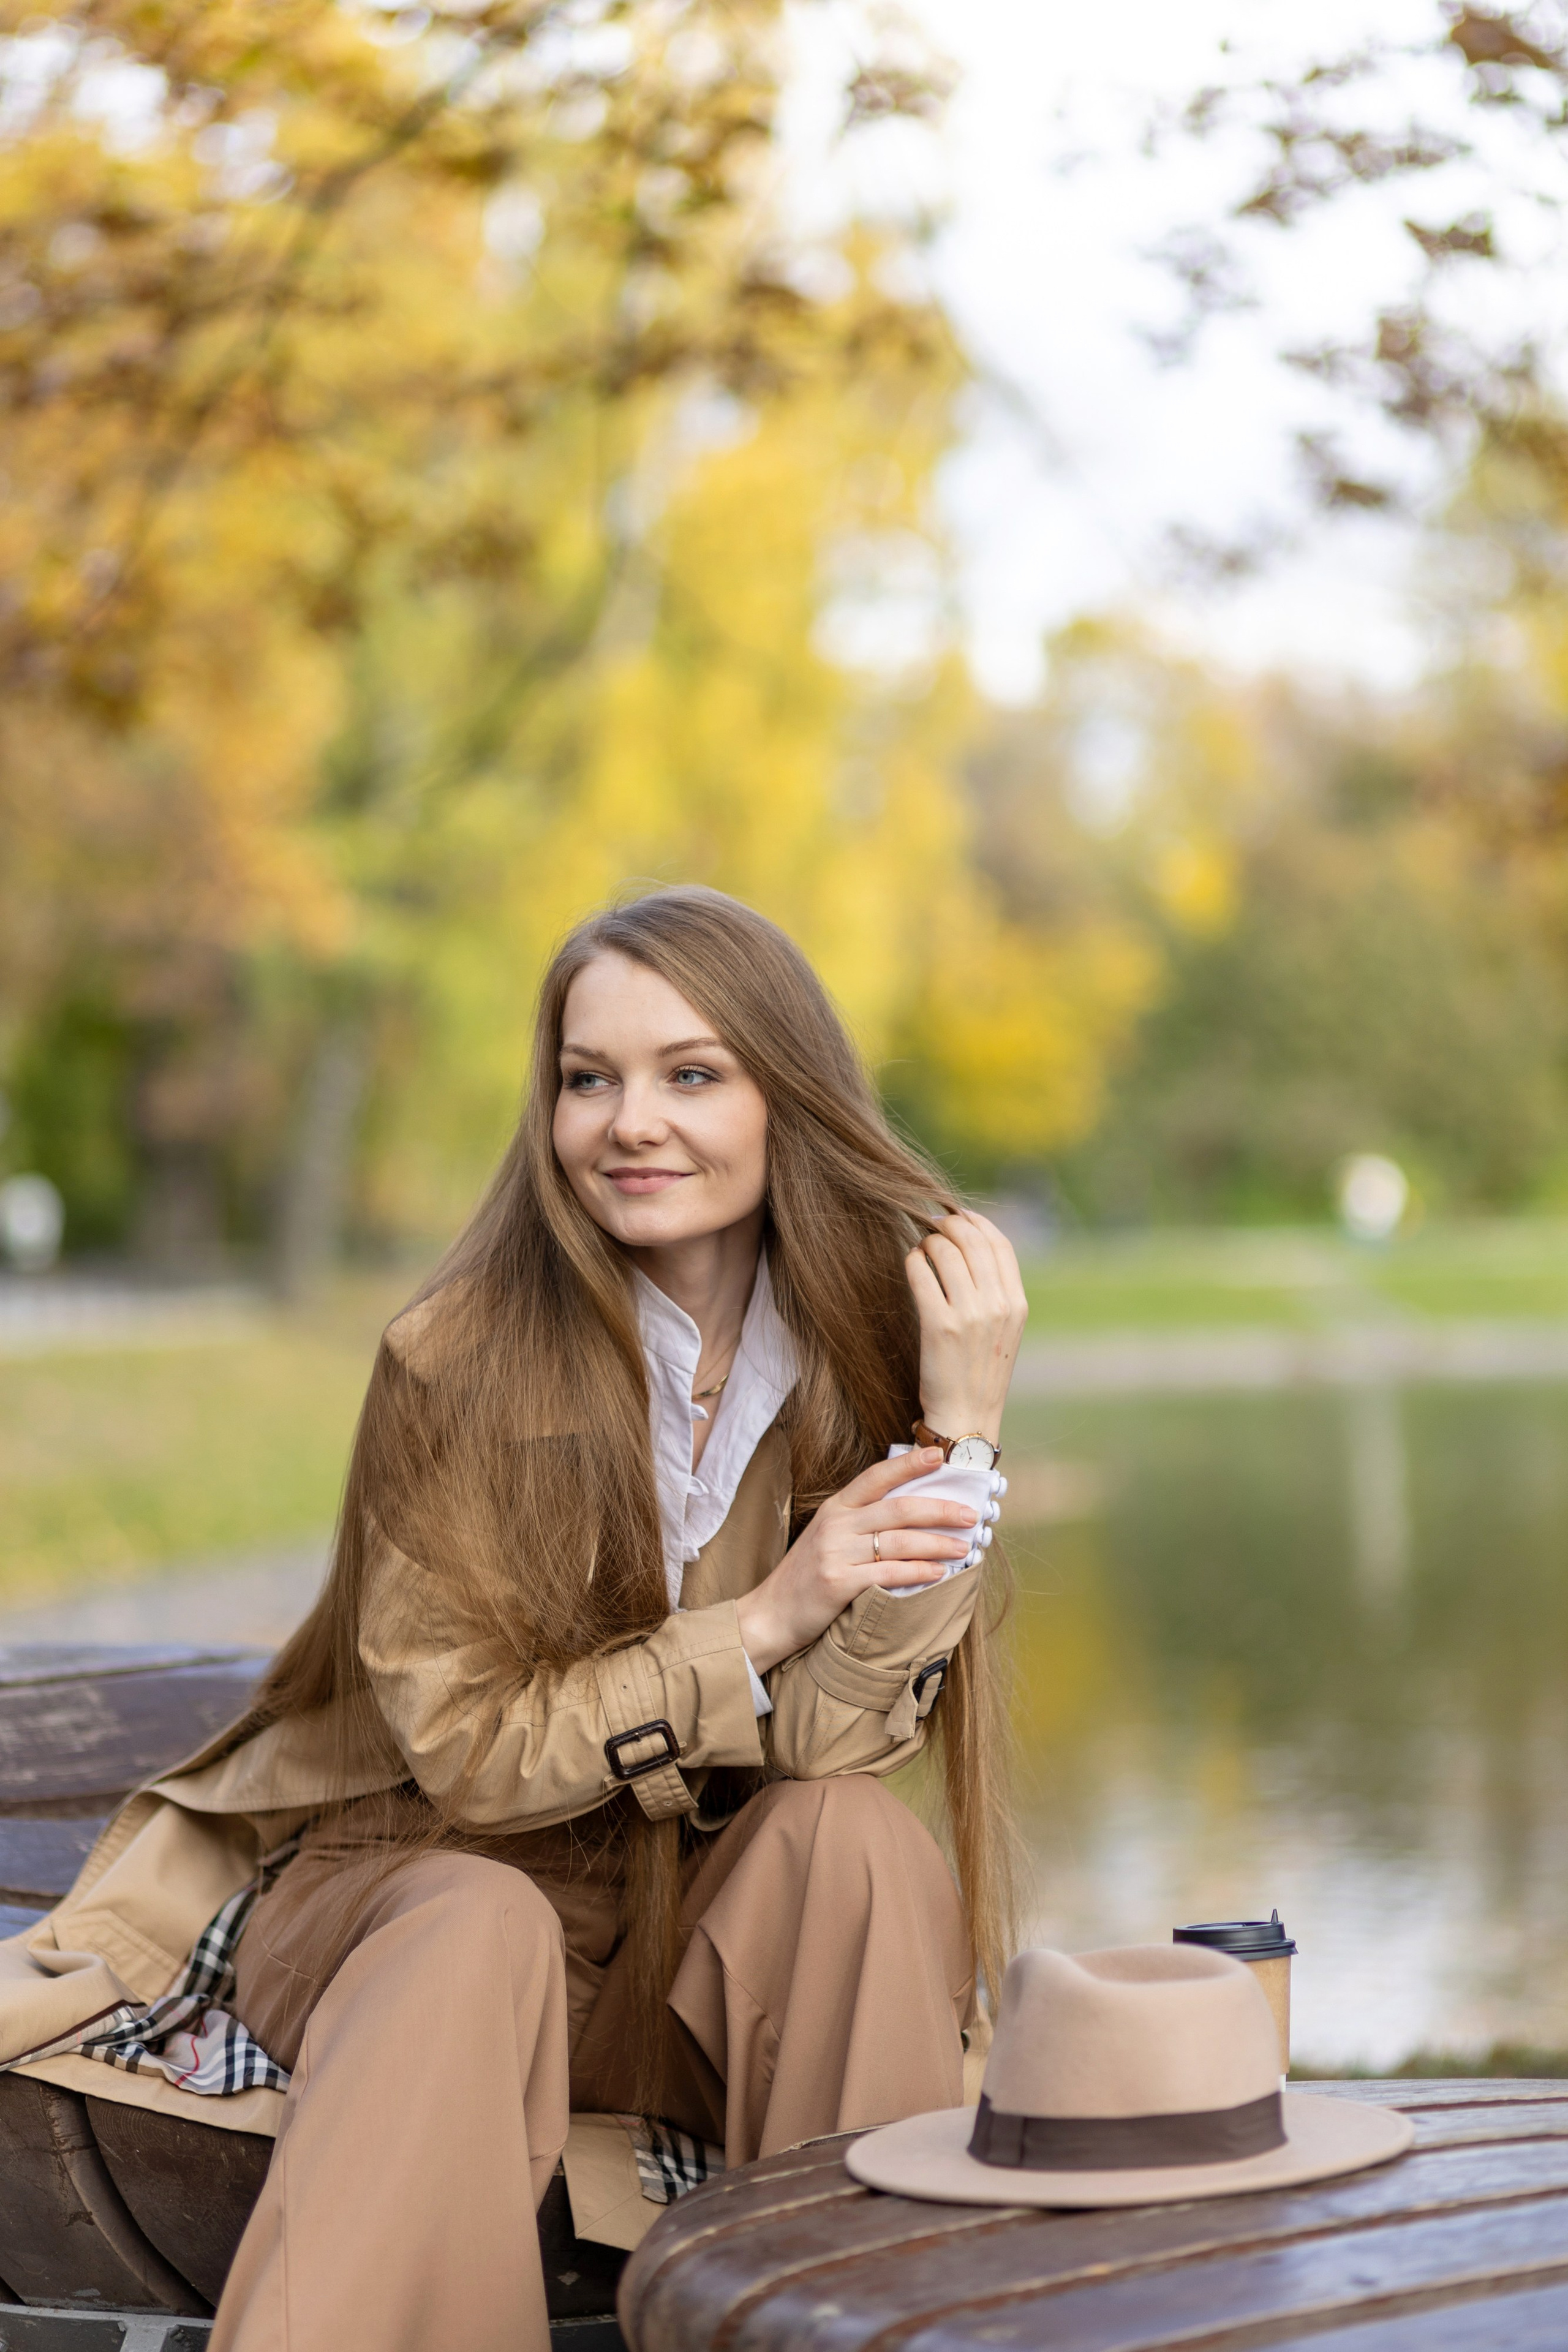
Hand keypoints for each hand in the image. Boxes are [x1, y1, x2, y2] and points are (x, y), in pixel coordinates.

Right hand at [735, 1449, 977, 1673]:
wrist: (771, 1614)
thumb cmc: (807, 1577)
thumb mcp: (828, 1537)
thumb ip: (861, 1523)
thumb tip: (913, 1514)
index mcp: (835, 1508)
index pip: (876, 1477)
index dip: (908, 1465)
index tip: (939, 1456)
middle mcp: (836, 1525)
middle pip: (897, 1509)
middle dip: (939, 1510)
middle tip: (969, 1515)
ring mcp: (835, 1553)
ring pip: (898, 1541)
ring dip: (937, 1543)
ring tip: (963, 1548)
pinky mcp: (838, 1583)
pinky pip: (888, 1573)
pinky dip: (918, 1572)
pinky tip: (939, 1573)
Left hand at [905, 1210, 1027, 1446]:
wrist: (966, 1416)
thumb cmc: (979, 1371)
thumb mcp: (1004, 1330)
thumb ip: (996, 1292)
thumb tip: (971, 1246)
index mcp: (1017, 1304)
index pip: (1000, 1244)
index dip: (977, 1222)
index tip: (959, 1216)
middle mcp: (997, 1306)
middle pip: (972, 1240)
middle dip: (949, 1224)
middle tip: (932, 1224)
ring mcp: (969, 1315)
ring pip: (945, 1251)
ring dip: (929, 1241)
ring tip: (922, 1247)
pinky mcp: (939, 1326)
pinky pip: (922, 1273)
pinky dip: (914, 1260)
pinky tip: (911, 1262)